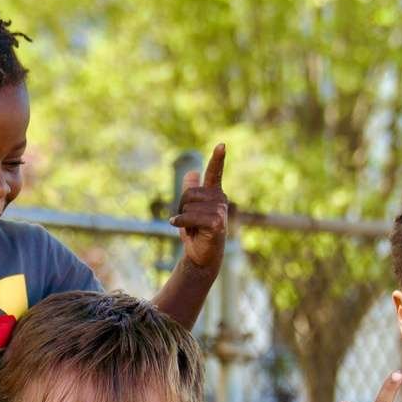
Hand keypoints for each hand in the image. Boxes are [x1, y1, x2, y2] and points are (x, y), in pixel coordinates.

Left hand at [171, 142, 230, 270]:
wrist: (201, 256)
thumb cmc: (196, 232)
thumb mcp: (190, 209)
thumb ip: (190, 191)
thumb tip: (192, 172)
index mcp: (215, 193)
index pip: (215, 173)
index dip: (218, 158)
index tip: (222, 144)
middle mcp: (220, 199)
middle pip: (189, 193)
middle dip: (182, 207)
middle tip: (189, 222)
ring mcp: (221, 211)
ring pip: (188, 206)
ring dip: (183, 219)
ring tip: (193, 229)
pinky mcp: (217, 223)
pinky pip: (190, 217)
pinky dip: (181, 223)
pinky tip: (178, 228)